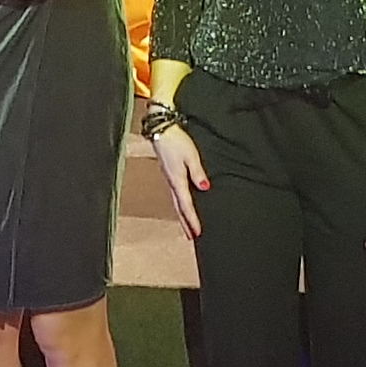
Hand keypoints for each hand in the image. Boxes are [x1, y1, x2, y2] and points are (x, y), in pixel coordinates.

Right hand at [149, 124, 209, 238]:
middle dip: (185, 223)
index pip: (186, 205)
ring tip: (187, 226)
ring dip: (182, 215)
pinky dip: (179, 204)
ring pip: (176, 202)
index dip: (192, 220)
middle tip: (191, 237)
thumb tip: (204, 188)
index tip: (198, 233)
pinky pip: (175, 194)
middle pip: (179, 208)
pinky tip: (183, 205)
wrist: (160, 129)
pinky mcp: (169, 173)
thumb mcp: (191, 155)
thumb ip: (198, 172)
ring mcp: (169, 178)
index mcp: (177, 180)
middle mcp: (172, 182)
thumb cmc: (176, 140)